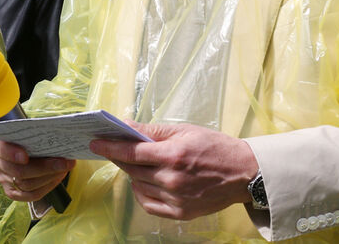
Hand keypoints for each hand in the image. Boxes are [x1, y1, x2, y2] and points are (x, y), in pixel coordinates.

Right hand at [0, 138, 74, 201]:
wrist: (20, 143)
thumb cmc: (24, 134)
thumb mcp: (24, 129)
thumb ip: (33, 133)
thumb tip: (55, 136)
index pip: (2, 150)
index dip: (12, 154)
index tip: (25, 156)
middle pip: (19, 172)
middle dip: (45, 168)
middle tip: (64, 162)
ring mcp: (4, 179)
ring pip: (26, 185)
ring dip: (50, 177)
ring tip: (65, 168)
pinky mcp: (13, 192)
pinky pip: (31, 195)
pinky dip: (47, 187)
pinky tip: (58, 177)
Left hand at [89, 121, 258, 220]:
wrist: (244, 174)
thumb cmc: (215, 147)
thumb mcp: (185, 131)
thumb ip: (152, 131)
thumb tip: (125, 125)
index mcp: (173, 155)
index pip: (131, 152)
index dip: (109, 147)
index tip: (95, 142)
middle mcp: (172, 179)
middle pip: (131, 169)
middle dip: (119, 158)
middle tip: (112, 149)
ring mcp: (176, 199)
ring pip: (138, 186)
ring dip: (132, 174)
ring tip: (137, 164)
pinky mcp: (180, 213)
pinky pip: (148, 204)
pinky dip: (141, 192)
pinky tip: (145, 182)